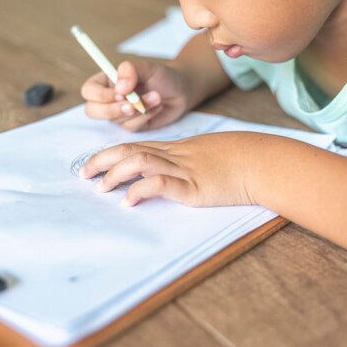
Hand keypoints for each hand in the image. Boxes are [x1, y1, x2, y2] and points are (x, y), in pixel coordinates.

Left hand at [80, 131, 263, 206]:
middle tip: (84, 174)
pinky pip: (160, 184)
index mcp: (178, 148)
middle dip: (102, 161)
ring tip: (101, 188)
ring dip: (115, 175)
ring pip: (139, 162)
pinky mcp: (193, 187)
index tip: (95, 163)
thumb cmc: (241, 158)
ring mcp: (184, 170)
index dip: (111, 153)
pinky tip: (129, 200)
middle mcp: (176, 155)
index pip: (137, 145)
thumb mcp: (209, 154)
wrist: (262, 161)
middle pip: (130, 150)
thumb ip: (189, 160)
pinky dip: (140, 190)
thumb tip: (173, 172)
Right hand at [81, 60, 189, 131]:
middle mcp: (108, 99)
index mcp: (105, 81)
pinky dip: (146, 116)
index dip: (100, 95)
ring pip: (115, 120)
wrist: (181, 90)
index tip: (120, 93)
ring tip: (156, 97)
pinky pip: (131, 127)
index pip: (88, 91)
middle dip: (112, 110)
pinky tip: (158, 106)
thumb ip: (130, 71)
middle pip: (93, 111)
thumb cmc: (161, 75)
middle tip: (132, 105)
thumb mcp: (146, 67)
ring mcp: (119, 114)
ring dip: (138, 110)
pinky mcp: (132, 125)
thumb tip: (119, 88)